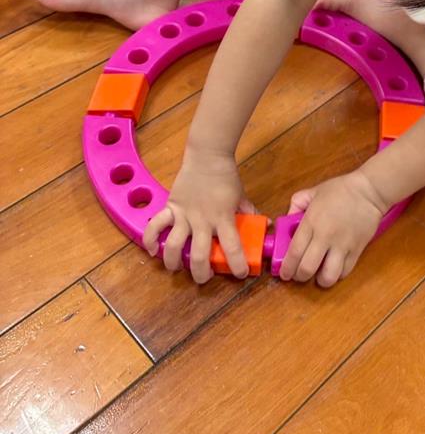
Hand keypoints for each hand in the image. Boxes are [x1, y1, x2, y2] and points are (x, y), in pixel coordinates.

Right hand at [142, 147, 255, 283]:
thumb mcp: (241, 196)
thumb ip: (249, 213)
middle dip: (201, 273)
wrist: (207, 156)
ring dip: (174, 262)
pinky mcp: (171, 207)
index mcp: (223, 218)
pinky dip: (150, 239)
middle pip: (199, 255)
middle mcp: (202, 221)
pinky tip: (152, 250)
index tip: (240, 274)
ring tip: (177, 268)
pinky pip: (156, 225)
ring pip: (175, 245)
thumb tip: (265, 224)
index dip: (237, 264)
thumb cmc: (226, 177)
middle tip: (204, 278)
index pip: (232, 246)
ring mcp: (184, 215)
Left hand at [279, 170, 386, 287]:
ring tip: (318, 274)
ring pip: (328, 277)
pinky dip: (337, 275)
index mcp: (311, 222)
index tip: (284, 273)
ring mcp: (342, 245)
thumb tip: (287, 221)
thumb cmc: (340, 190)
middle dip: (299, 277)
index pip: (294, 252)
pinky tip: (333, 267)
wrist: (369, 191)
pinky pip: (344, 272)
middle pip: (307, 269)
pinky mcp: (356, 250)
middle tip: (298, 275)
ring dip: (320, 280)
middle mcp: (325, 236)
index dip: (286, 268)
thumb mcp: (313, 192)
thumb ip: (296, 204)